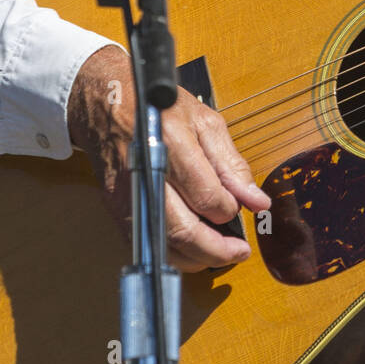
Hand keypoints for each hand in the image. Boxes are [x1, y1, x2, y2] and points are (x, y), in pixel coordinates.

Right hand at [67, 45, 270, 272]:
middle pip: (183, 230)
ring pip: (164, 246)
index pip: (207, 197)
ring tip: (220, 252)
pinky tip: (193, 247)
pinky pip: (148, 244)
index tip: (238, 207)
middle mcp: (147, 175)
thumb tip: (257, 201)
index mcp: (173, 144)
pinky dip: (173, 253)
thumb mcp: (205, 123)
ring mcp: (129, 197)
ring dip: (196, 258)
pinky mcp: (118, 210)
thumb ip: (232, 164)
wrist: (107, 106)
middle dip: (217, 249)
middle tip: (239, 251)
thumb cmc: (160, 109)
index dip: (229, 210)